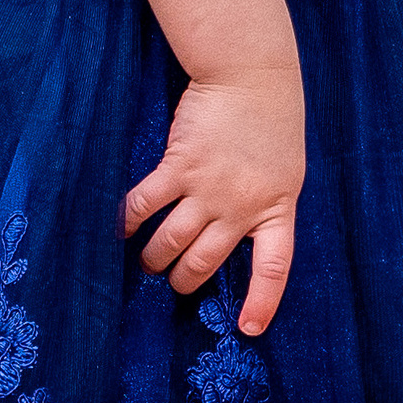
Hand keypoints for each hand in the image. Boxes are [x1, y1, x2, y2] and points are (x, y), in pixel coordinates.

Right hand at [124, 55, 307, 335]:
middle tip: (174, 284)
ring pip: (171, 242)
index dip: (262, 301)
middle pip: (206, 261)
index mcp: (277, 206)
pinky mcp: (179, 166)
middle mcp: (241, 205)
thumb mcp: (284, 168)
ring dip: (154, 257)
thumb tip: (236, 234)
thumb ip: (264, 202)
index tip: (249, 329)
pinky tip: (119, 229)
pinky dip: (129, 220)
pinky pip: (146, 204)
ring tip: (146, 262)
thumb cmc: (272, 119)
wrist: (251, 73)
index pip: (274, 266)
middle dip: (185, 280)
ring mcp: (209, 188)